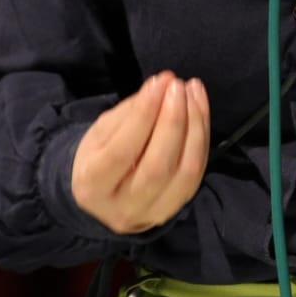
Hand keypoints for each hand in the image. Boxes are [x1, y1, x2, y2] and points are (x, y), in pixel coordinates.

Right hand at [71, 71, 210, 233]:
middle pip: (158, 166)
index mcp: (93, 185)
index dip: (144, 114)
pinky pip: (197, 173)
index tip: (159, 83)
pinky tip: (199, 109)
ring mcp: (153, 213)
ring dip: (195, 126)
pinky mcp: (176, 209)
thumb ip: (131, 111)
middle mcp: (124, 207)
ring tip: (192, 92)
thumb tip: (162, 84)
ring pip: (185, 172)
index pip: (122, 151)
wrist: (105, 199)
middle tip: (177, 86)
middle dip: (173, 120)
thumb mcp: (100, 133)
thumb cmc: (98, 157)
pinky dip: (202, 137)